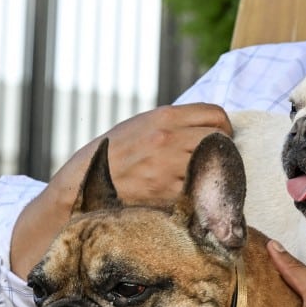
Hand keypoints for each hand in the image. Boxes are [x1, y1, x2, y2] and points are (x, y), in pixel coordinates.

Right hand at [58, 102, 232, 204]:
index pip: (215, 114)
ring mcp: (168, 166)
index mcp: (164, 117)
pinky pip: (198, 188)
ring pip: (213, 164)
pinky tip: (191, 193)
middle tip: (216, 160)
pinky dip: (199, 191)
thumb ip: (175, 123)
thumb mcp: (142, 125)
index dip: (224, 126)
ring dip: (213, 172)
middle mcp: (169, 138)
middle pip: (220, 138)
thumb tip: (211, 126)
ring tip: (203, 177)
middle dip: (223, 149)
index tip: (220, 137)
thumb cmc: (115, 154)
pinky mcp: (167, 192)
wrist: (81, 184)